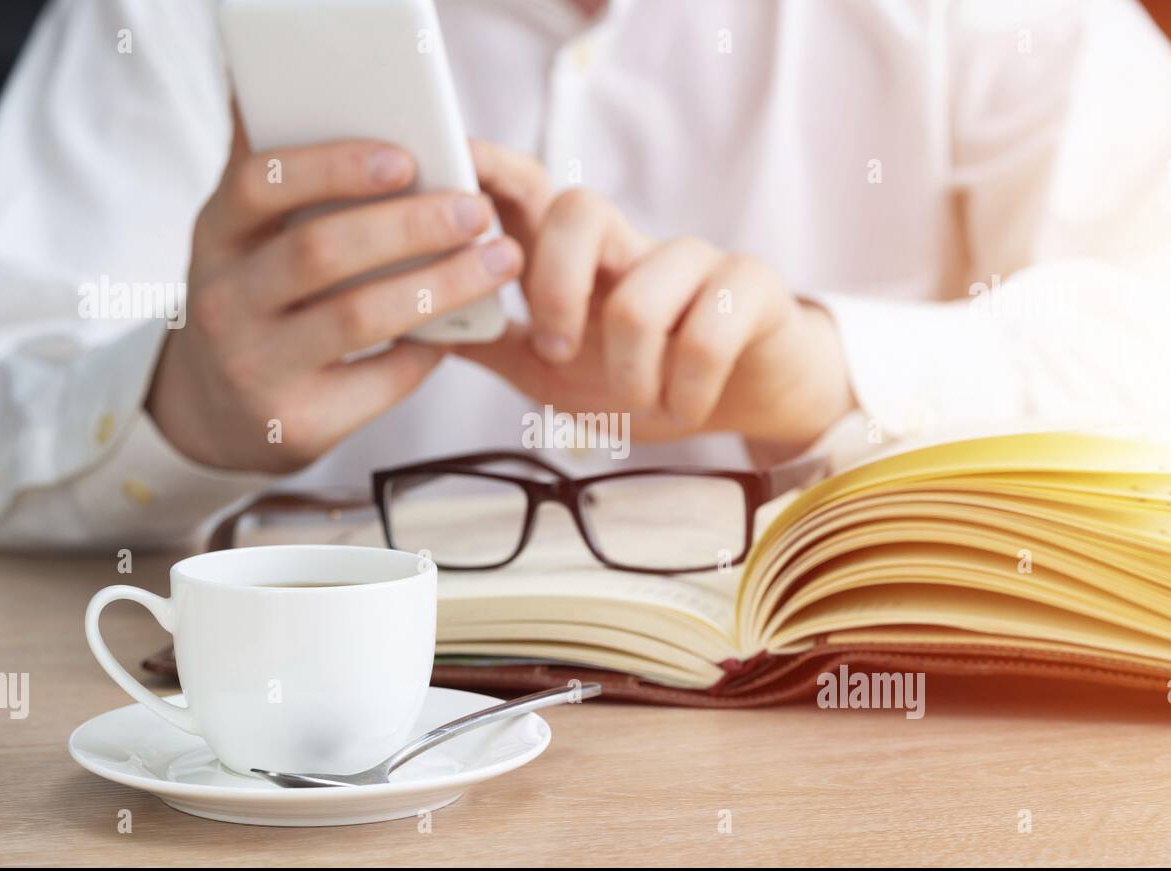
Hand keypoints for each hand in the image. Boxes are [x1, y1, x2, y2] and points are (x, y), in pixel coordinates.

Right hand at [146, 111, 522, 471]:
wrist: (213, 416)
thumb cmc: (254, 303)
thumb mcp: (242, 241)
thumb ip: (276, 178)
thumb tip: (280, 79)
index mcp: (214, 236)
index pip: (260, 184)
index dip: (333, 166)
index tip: (405, 157)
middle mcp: (222, 300)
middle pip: (320, 251)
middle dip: (409, 225)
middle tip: (476, 211)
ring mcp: (254, 367)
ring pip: (359, 317)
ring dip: (440, 285)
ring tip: (498, 262)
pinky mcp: (298, 422)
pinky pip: (380, 379)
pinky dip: (427, 351)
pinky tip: (460, 330)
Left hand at [456, 141, 855, 447]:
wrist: (748, 399)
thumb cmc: (650, 378)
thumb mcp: (557, 376)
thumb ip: (499, 347)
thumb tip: (420, 327)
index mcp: (581, 261)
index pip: (534, 193)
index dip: (495, 170)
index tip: (457, 163)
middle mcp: (633, 244)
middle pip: (580, 209)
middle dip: (553, 287)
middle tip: (555, 351)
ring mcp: (694, 259)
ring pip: (640, 295)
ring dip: (630, 373)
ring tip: (642, 401)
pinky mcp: (750, 286)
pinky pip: (706, 335)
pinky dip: (687, 390)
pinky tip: (688, 406)